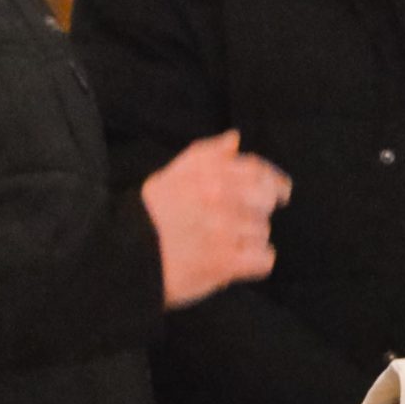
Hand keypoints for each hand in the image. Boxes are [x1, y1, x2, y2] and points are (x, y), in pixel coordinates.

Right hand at [141, 129, 290, 308]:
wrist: (123, 255)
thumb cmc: (149, 215)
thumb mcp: (173, 173)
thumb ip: (207, 154)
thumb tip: (234, 140)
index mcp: (210, 173)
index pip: (258, 170)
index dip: (273, 180)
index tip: (280, 191)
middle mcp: (221, 197)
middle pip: (266, 201)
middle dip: (258, 211)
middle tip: (242, 222)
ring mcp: (225, 230)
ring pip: (263, 232)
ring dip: (250, 239)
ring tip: (226, 244)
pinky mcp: (225, 262)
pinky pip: (263, 260)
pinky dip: (256, 263)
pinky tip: (239, 263)